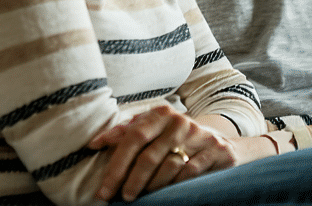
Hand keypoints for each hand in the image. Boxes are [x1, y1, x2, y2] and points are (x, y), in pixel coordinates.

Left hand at [88, 105, 237, 201]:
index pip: (133, 137)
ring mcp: (199, 135)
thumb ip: (126, 133)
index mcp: (161, 114)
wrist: (216, 141)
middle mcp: (180, 121)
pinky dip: (174, 185)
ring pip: (168, 166)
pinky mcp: (214, 150)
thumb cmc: (174, 137)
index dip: (116, 164)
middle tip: (120, 197)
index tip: (104, 187)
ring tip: (141, 196)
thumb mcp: (152, 129)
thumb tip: (95, 142)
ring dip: (151, 186)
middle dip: (130, 180)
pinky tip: (165, 192)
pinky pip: (189, 172)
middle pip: (148, 155)